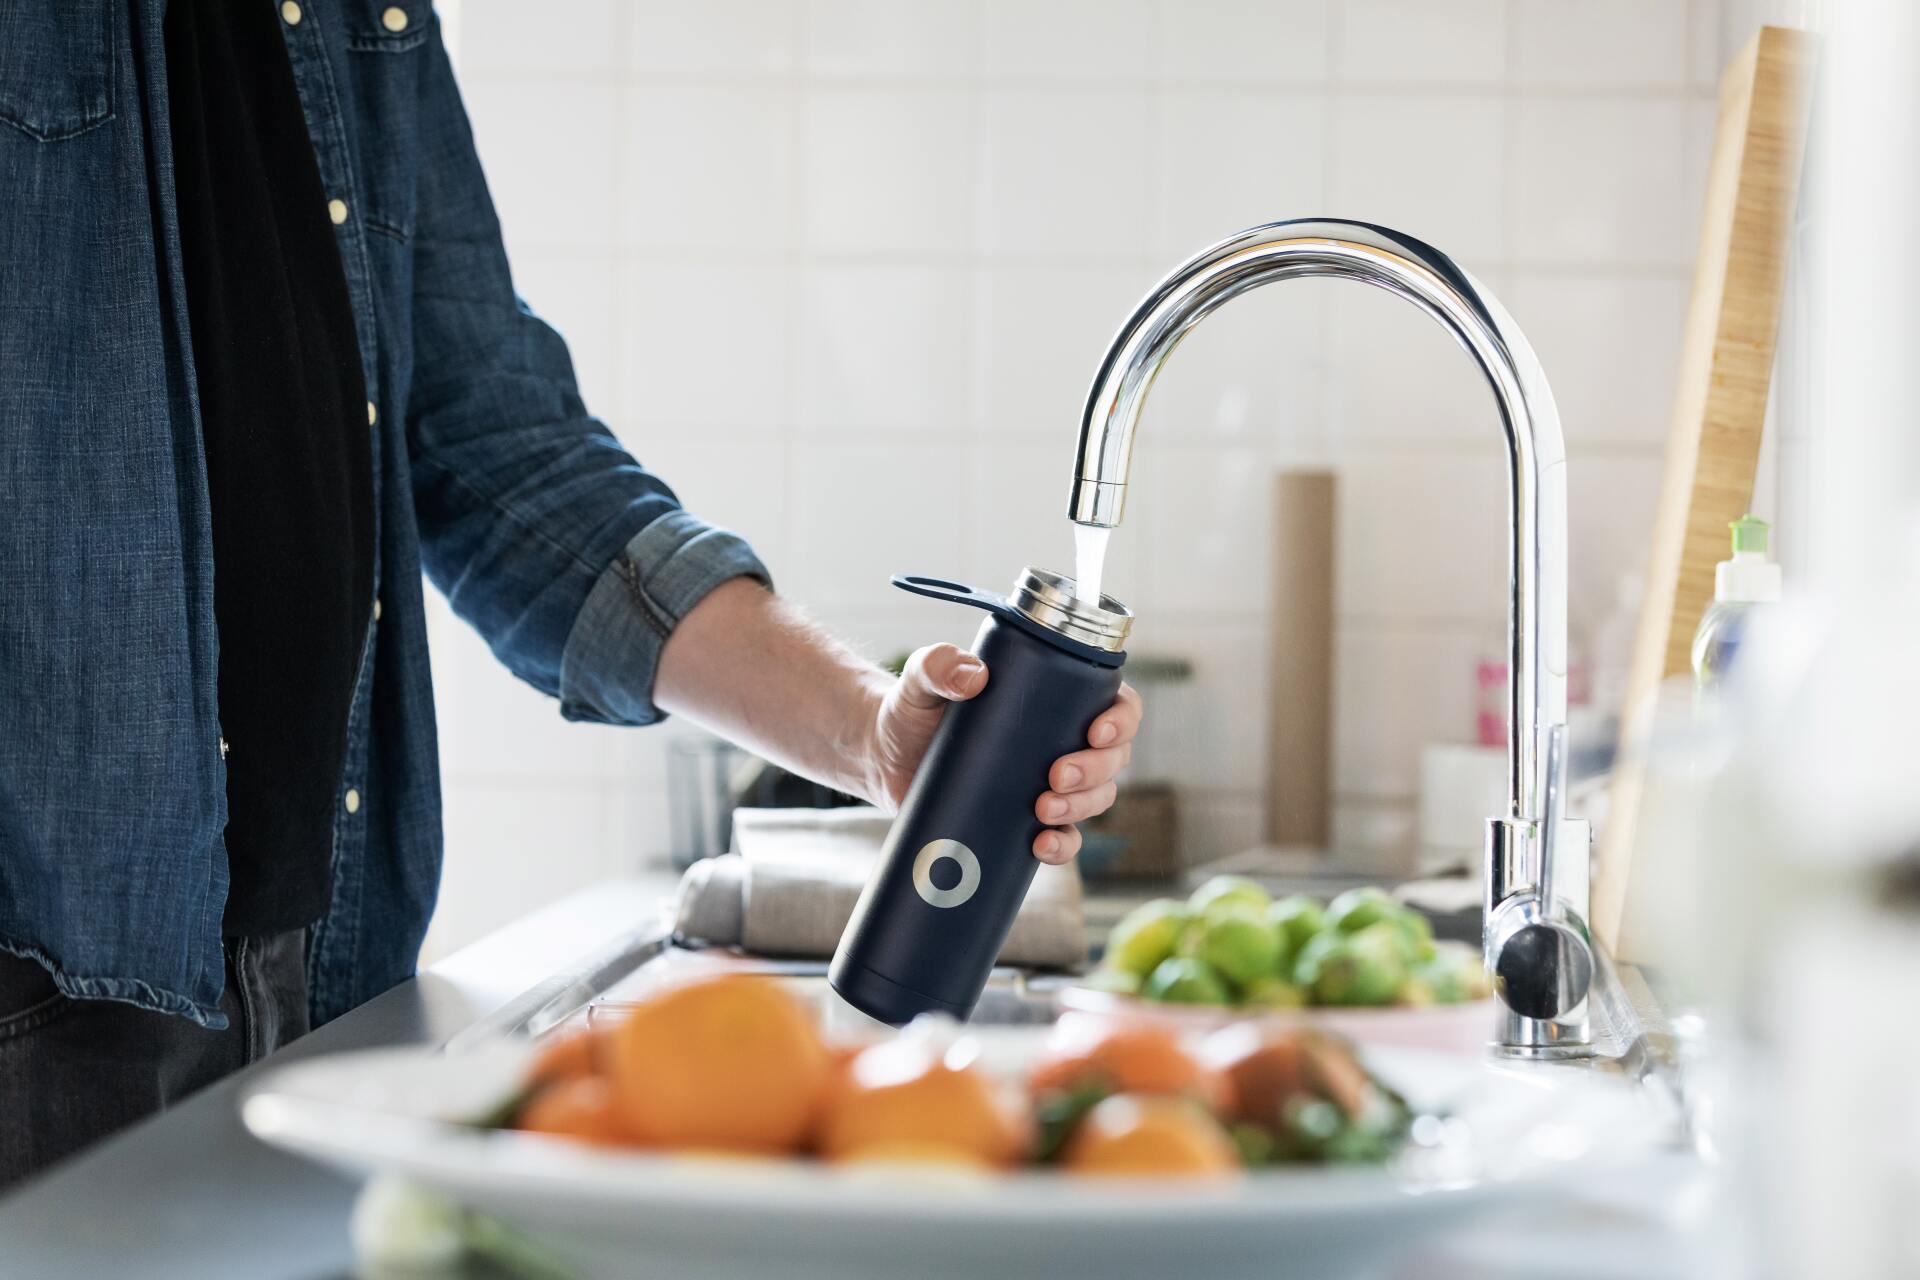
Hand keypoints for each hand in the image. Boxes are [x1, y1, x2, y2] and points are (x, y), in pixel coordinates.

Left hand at [863, 643, 1143, 865]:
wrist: (883, 757)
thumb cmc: (912, 708)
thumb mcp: (921, 679)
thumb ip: (937, 665)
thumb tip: (971, 676)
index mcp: (1057, 698)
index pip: (1116, 703)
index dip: (1122, 720)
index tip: (1096, 732)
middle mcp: (1062, 741)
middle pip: (1113, 759)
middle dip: (1096, 771)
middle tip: (1055, 775)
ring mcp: (1048, 784)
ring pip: (1096, 799)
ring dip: (1082, 807)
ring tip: (1042, 809)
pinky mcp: (1025, 821)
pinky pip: (1064, 839)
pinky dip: (1062, 847)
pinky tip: (1040, 846)